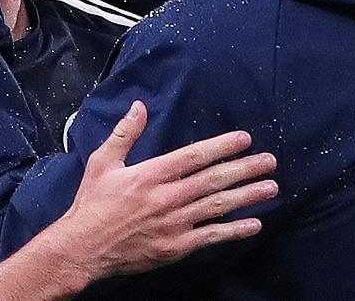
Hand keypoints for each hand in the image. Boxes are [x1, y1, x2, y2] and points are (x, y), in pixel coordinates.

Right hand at [59, 101, 276, 281]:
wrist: (83, 248)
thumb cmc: (92, 204)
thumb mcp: (103, 162)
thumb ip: (125, 134)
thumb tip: (139, 106)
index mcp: (151, 175)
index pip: (194, 156)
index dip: (222, 146)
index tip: (244, 139)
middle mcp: (167, 198)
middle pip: (214, 180)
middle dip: (245, 168)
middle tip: (269, 161)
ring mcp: (174, 224)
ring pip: (218, 206)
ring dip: (247, 195)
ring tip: (271, 187)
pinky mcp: (176, 247)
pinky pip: (211, 237)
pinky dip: (234, 230)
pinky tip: (254, 223)